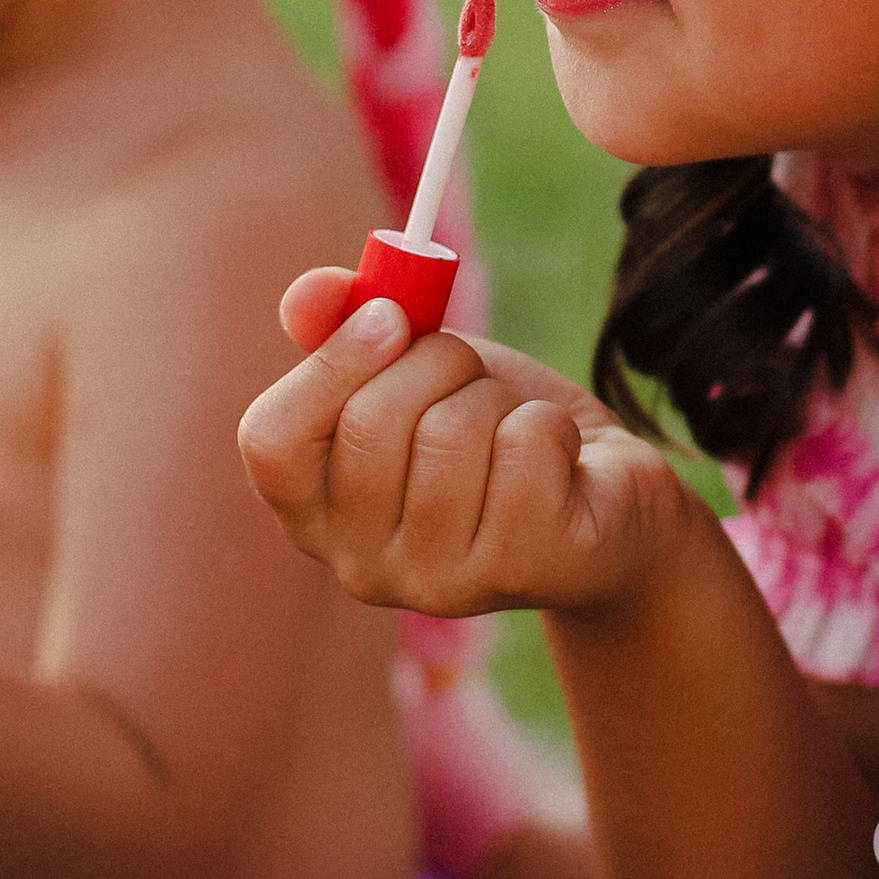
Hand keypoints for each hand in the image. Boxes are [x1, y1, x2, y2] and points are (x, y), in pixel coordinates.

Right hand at [238, 292, 694, 620]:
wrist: (607, 501)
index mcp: (314, 515)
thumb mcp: (416, 370)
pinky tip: (562, 463)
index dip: (328, 366)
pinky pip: (524, 447)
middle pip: (370, 421)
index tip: (390, 315)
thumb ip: (347, 325)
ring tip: (516, 430)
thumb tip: (309, 295)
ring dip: (499, 400)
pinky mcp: (520, 570)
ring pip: (453, 430)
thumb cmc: (493, 431)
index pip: (271, 443)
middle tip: (471, 373)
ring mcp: (438, 583)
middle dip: (437, 362)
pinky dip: (552, 426)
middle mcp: (361, 566)